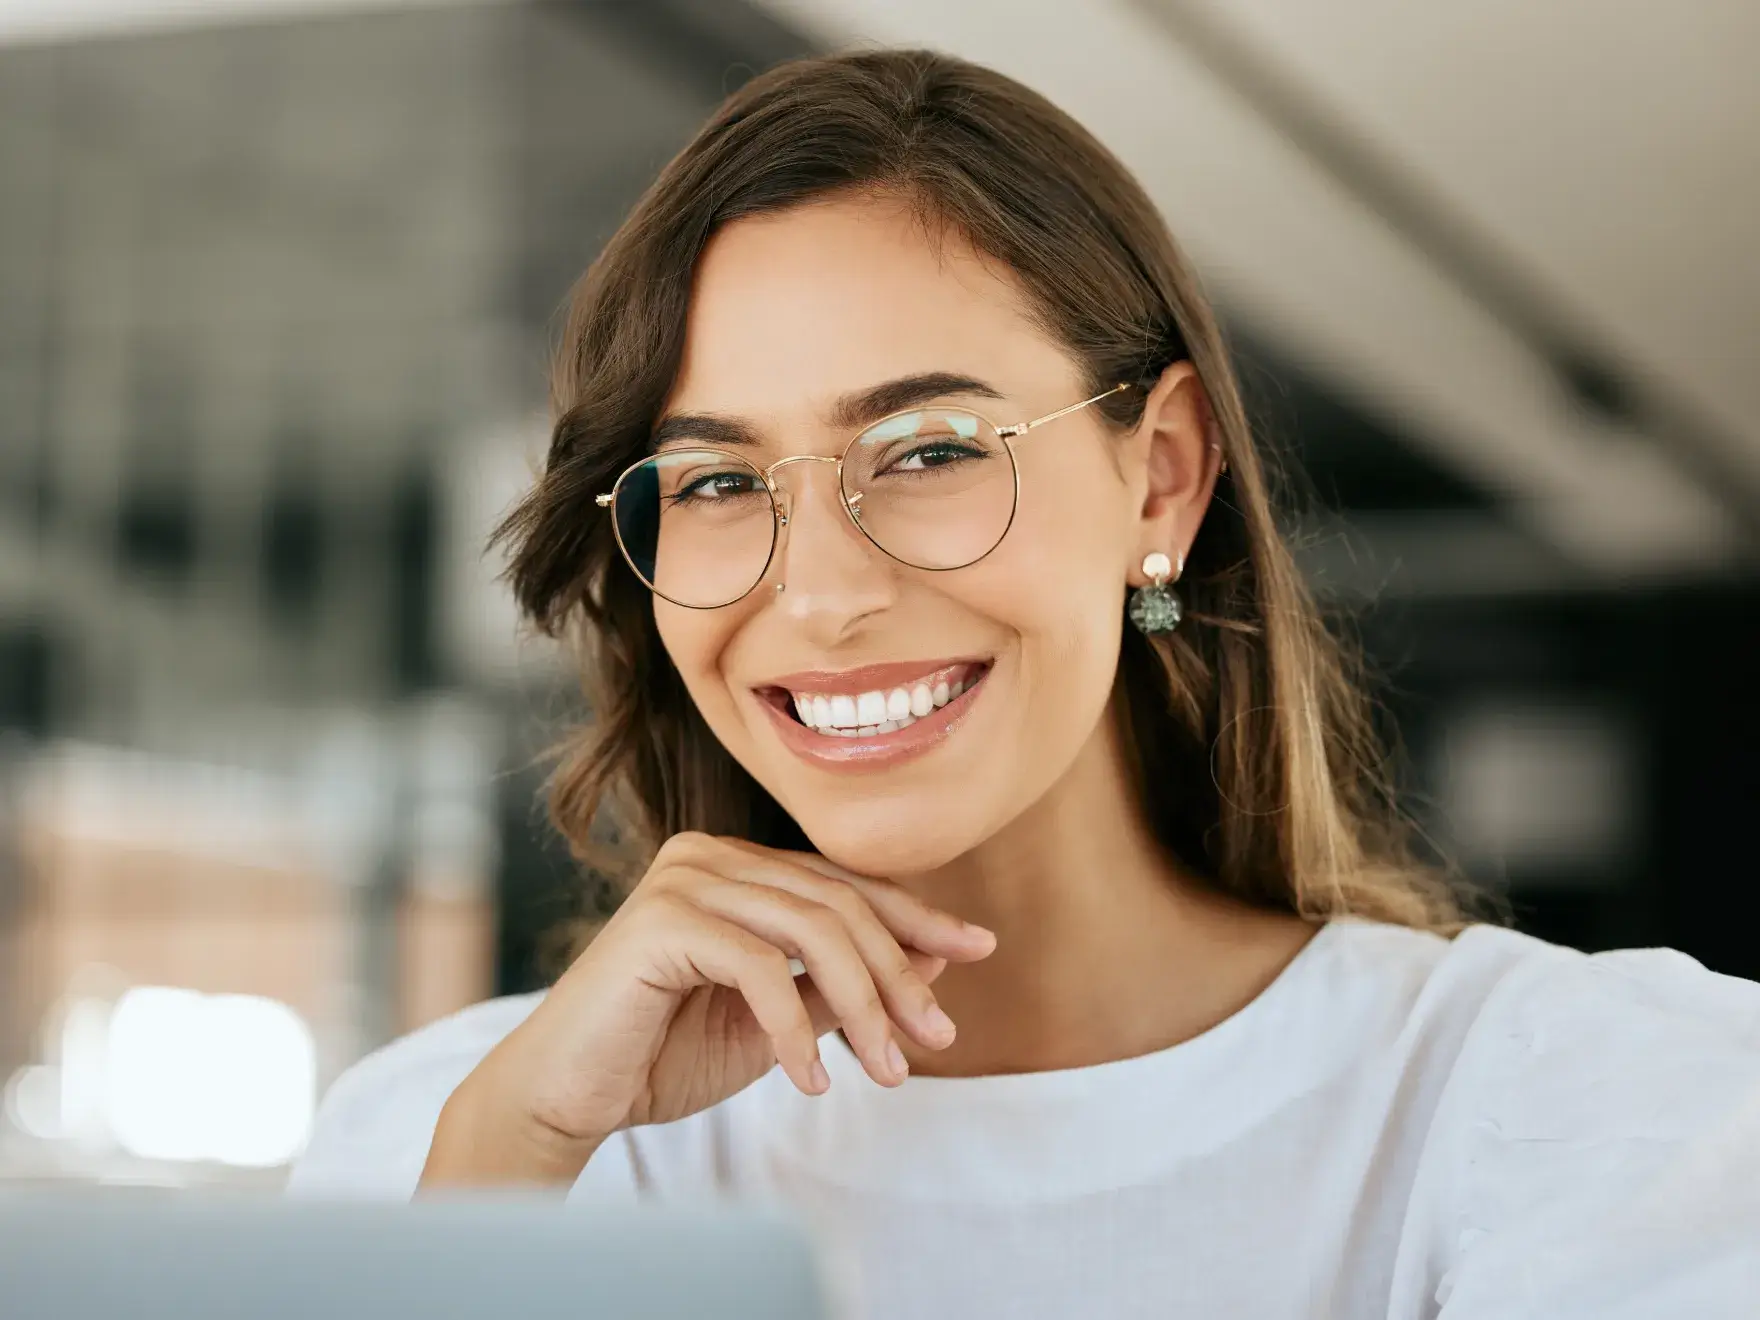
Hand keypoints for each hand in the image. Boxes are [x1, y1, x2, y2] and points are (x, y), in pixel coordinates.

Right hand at [420, 832, 994, 1189]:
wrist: (566, 1096)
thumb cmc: (662, 1056)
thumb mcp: (776, 1020)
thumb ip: (840, 985)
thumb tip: (936, 959)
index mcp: (736, 866)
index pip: (845, 883)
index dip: (917, 916)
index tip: (981, 948)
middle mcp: (710, 855)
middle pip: (839, 903)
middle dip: (899, 974)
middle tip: (938, 1038)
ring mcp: (683, 879)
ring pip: (812, 931)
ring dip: (864, 1006)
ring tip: (891, 1071)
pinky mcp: (661, 920)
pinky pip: (762, 969)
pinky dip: (796, 1030)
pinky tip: (813, 1081)